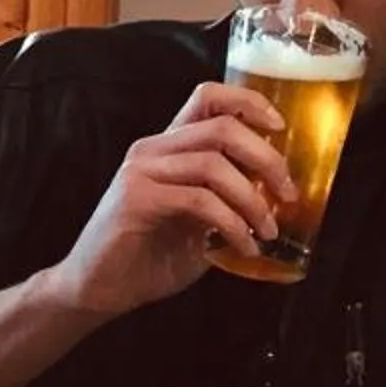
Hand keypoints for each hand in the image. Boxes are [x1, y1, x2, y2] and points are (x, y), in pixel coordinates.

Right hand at [53, 83, 294, 323]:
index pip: (208, 97)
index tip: (280, 128)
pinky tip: (243, 248)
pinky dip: (233, 226)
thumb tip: (275, 195)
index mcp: (167, 146)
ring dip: (253, 200)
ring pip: (214, 164)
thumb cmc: (148, 256)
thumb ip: (226, 199)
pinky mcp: (137, 200)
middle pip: (222, 127)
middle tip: (287, 194)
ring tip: (267, 231)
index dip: (249, 102)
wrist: (98, 289)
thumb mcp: (197, 220)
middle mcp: (152, 149)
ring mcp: (141, 172)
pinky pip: (200, 201)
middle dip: (266, 159)